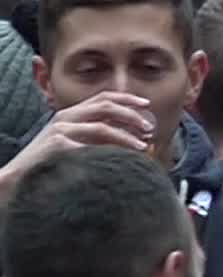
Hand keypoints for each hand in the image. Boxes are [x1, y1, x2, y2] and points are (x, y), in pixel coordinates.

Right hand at [0, 92, 153, 200]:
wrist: (19, 178)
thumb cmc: (50, 163)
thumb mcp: (74, 143)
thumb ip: (96, 136)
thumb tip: (132, 137)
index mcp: (70, 114)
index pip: (103, 97)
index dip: (127, 98)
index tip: (146, 105)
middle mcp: (65, 117)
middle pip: (106, 106)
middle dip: (132, 115)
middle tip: (149, 127)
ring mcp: (60, 130)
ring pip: (103, 128)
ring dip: (127, 137)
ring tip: (142, 147)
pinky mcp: (57, 146)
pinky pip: (91, 148)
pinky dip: (110, 153)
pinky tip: (121, 160)